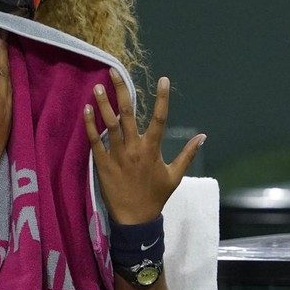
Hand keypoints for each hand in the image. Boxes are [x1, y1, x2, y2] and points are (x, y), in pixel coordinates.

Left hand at [84, 70, 205, 223]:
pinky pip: (95, 141)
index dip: (162, 98)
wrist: (135, 219)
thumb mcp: (175, 176)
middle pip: (128, 114)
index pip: (160, 118)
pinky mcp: (102, 163)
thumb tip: (202, 136)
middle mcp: (134, 148)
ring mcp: (117, 155)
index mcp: (153, 149)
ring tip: (97, 85)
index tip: (163, 79)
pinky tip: (86, 110)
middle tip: (114, 71)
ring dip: (103, 104)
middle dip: (121, 90)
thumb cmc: (155, 196)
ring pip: (109, 124)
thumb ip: (187, 154)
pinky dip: (90, 125)